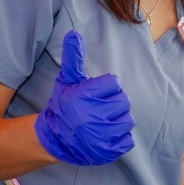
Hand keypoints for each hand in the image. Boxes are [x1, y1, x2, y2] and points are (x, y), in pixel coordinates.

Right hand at [34, 31, 134, 165]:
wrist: (55, 138)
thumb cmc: (64, 106)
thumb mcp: (67, 81)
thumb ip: (73, 57)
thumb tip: (73, 33)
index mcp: (84, 96)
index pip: (115, 83)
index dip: (106, 88)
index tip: (95, 95)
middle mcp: (92, 116)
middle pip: (124, 101)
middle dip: (114, 104)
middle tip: (100, 109)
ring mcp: (100, 136)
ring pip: (128, 120)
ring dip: (119, 120)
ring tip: (104, 122)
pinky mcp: (107, 151)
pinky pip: (128, 140)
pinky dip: (120, 138)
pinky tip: (107, 135)